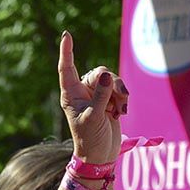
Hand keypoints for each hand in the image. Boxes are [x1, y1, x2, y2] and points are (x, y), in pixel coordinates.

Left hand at [57, 32, 128, 164]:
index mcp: (71, 95)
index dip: (67, 51)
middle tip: (121, 96)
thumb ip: (100, 95)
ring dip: (120, 92)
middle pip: (99, 72)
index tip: (67, 35)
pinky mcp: (108, 101)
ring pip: (111, 80)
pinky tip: (122, 112)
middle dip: (112, 82)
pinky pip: (119, 89)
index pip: (67, 68)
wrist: (100, 155)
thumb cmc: (90, 139)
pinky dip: (123, 99)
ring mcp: (95, 96)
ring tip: (121, 109)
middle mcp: (81, 93)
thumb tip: (104, 75)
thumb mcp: (94, 117)